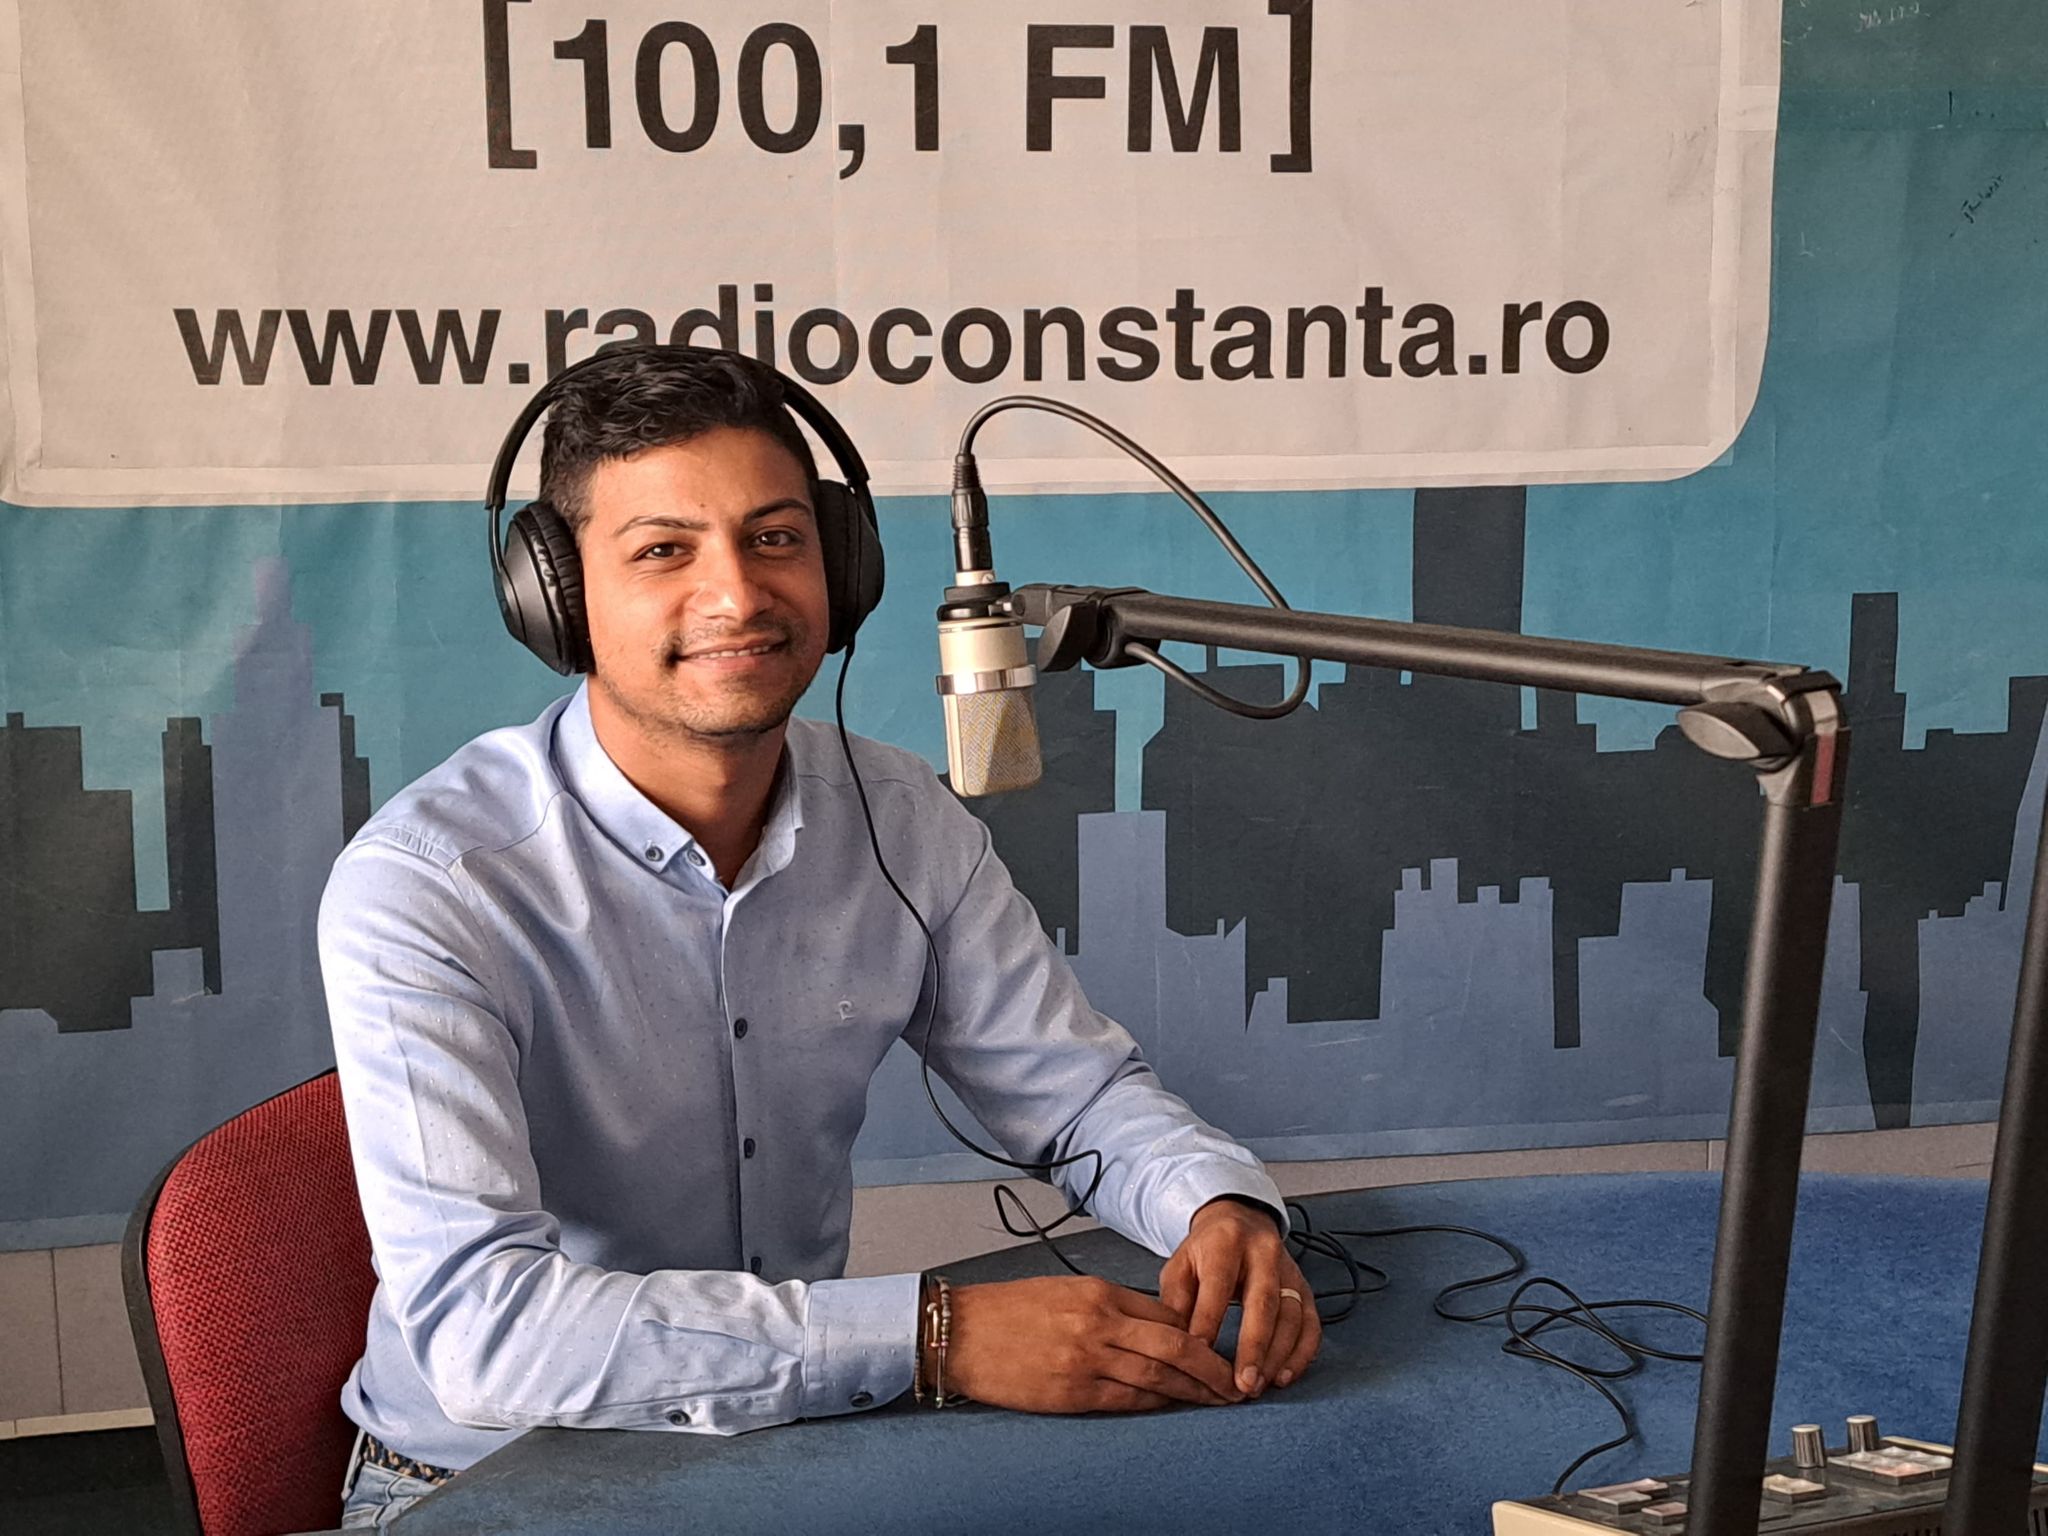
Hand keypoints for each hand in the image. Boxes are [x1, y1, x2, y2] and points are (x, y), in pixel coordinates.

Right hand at [946, 1275, 1245, 1413]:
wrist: (961, 1332)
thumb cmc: (1008, 1311)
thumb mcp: (1063, 1291)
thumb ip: (1106, 1306)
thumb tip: (1150, 1325)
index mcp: (1097, 1292)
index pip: (1163, 1311)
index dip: (1197, 1332)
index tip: (1218, 1347)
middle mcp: (1098, 1322)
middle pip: (1173, 1343)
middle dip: (1211, 1365)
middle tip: (1236, 1382)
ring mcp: (1086, 1358)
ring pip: (1157, 1375)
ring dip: (1193, 1390)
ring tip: (1218, 1400)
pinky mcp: (1072, 1391)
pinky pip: (1126, 1398)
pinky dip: (1154, 1403)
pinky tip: (1171, 1407)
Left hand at [1159, 1197, 1319, 1397]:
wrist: (1238, 1221)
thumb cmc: (1204, 1253)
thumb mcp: (1179, 1266)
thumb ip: (1176, 1302)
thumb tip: (1177, 1346)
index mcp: (1226, 1241)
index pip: (1218, 1285)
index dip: (1208, 1322)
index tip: (1198, 1358)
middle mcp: (1264, 1252)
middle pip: (1263, 1302)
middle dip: (1254, 1347)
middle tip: (1242, 1385)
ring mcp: (1289, 1270)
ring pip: (1292, 1316)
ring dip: (1277, 1356)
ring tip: (1258, 1386)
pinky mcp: (1305, 1287)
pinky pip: (1311, 1323)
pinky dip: (1301, 1354)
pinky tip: (1284, 1376)